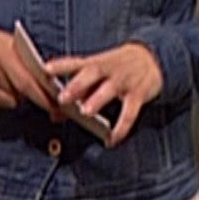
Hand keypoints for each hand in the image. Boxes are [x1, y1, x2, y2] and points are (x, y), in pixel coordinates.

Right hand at [0, 25, 59, 111]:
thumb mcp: (11, 44)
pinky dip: (2, 100)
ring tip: (15, 85)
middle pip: (18, 95)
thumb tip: (51, 83)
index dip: (43, 97)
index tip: (58, 107)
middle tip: (52, 107)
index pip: (26, 82)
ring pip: (8, 102)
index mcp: (2, 54)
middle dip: (37, 101)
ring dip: (17, 99)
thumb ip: (28, 62)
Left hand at [45, 43, 162, 146]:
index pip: (76, 63)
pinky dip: (121, 128)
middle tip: (63, 97)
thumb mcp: (98, 75)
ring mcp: (124, 81)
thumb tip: (55, 115)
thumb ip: (77, 92)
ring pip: (110, 89)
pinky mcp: (138, 94)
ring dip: (97, 100)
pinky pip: (130, 112)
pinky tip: (112, 140)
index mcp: (96, 63)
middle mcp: (109, 69)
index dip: (62, 66)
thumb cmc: (116, 69)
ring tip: (86, 112)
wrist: (152, 59)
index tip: (47, 70)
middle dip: (77, 85)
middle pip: (92, 72)